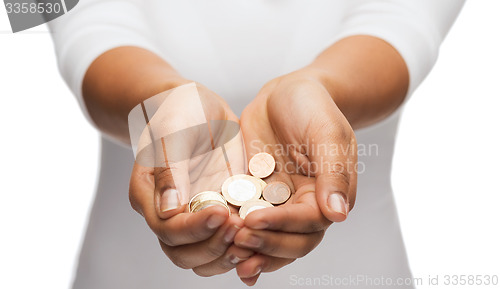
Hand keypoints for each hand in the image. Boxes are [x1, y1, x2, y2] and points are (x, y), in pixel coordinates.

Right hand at [129, 82, 252, 275]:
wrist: (199, 107)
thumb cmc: (179, 113)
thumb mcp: (172, 133)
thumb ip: (169, 170)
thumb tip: (169, 211)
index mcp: (149, 197)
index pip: (167, 230)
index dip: (194, 228)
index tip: (221, 212)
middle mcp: (170, 214)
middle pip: (184, 254)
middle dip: (213, 247)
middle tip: (240, 227)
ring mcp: (196, 216)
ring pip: (206, 257)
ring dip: (229, 254)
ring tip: (253, 236)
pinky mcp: (221, 211)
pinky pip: (228, 241)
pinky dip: (244, 244)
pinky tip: (262, 233)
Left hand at [235, 69, 357, 284]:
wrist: (286, 93)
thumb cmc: (312, 107)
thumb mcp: (327, 133)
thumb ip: (334, 172)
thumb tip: (338, 214)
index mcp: (327, 194)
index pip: (309, 224)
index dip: (282, 226)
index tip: (254, 221)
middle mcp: (303, 205)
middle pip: (290, 241)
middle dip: (265, 244)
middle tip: (237, 240)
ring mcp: (278, 203)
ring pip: (268, 238)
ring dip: (251, 249)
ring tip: (226, 255)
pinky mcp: (255, 196)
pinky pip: (246, 220)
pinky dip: (235, 233)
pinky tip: (217, 242)